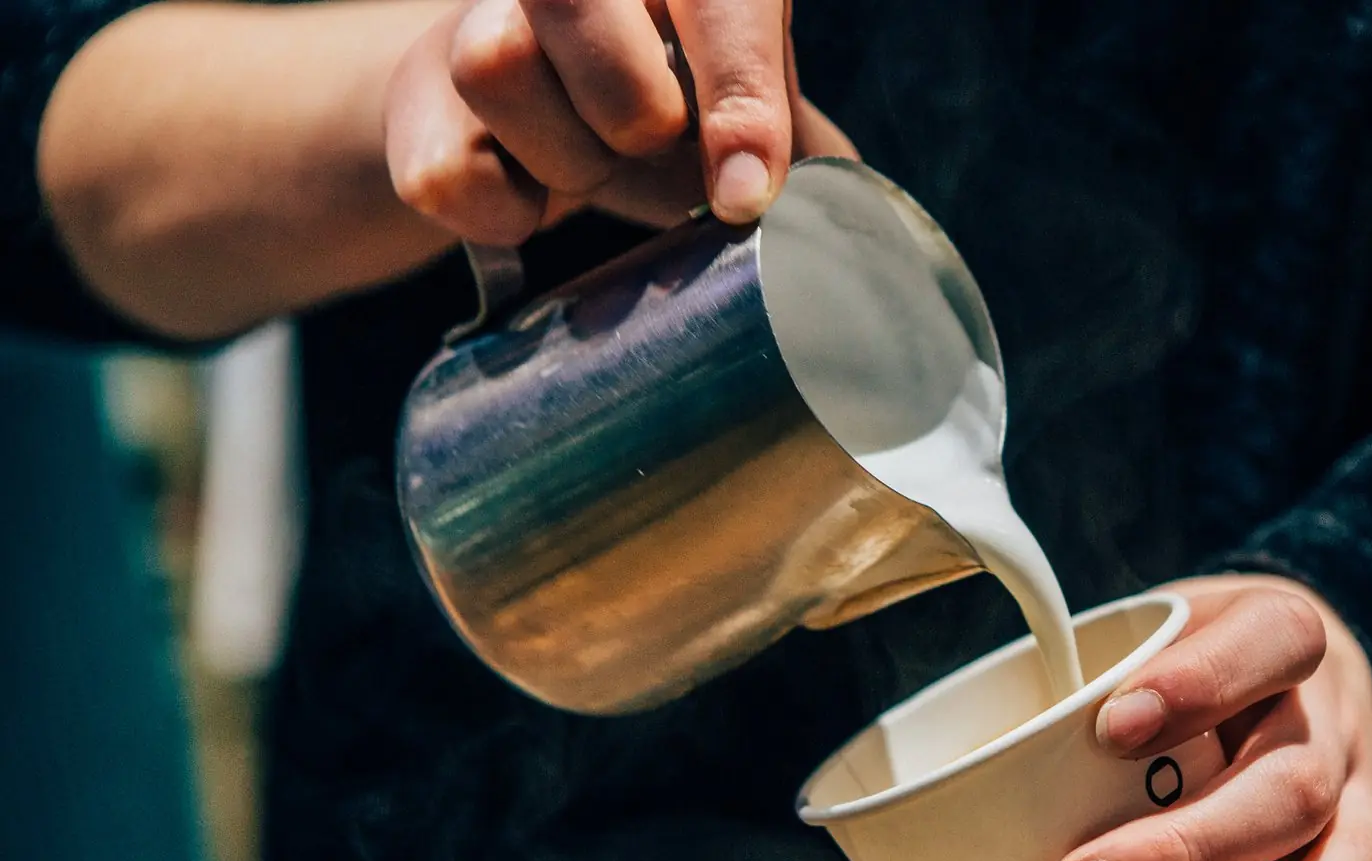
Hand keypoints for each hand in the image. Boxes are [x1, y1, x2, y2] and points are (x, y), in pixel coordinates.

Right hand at [384, 0, 857, 245]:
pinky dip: (505, 212)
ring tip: (592, 163)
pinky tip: (531, 192)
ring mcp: (476, 14)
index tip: (747, 193)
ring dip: (566, 156)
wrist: (531, 119)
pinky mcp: (416, 98)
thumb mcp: (743, 100)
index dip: (737, 94)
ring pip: (494, 64)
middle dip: (631, 111)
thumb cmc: (663, 99)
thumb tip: (844, 218)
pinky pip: (449, 173)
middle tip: (653, 145)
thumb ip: (793, 138)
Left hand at [1048, 576, 1371, 860]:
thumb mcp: (1131, 646)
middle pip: (1289, 780)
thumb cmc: (1175, 680)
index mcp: (1274, 642)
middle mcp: (1330, 723)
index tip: (1108, 731)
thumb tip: (894, 830)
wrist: (1303, 674)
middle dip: (1189, 848)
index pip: (1266, 643)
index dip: (1200, 682)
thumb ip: (1054, 709)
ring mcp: (1364, 801)